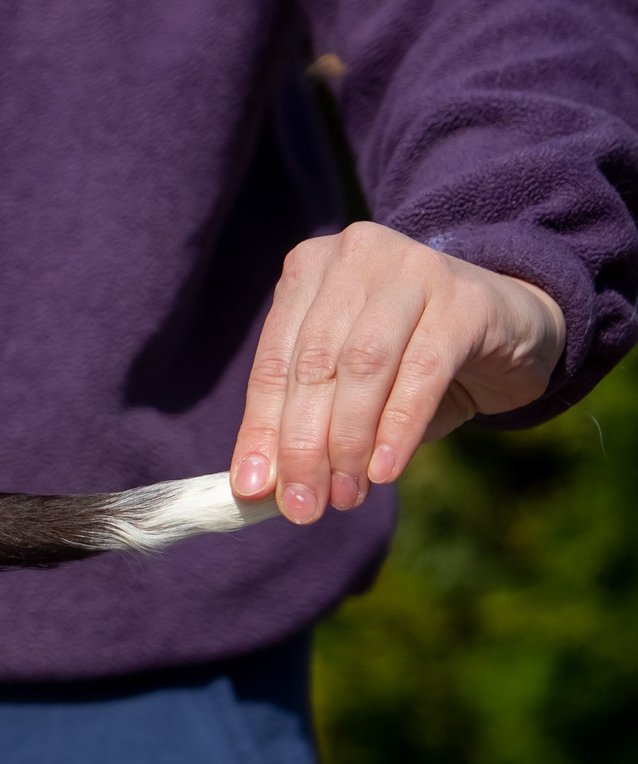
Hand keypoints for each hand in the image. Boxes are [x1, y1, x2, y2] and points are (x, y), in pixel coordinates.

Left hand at [231, 221, 563, 523]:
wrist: (512, 328)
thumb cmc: (410, 360)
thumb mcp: (348, 386)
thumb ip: (303, 424)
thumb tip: (259, 489)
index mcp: (308, 269)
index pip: (273, 363)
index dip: (261, 431)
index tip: (250, 490)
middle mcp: (355, 257)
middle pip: (314, 365)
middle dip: (303, 445)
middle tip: (302, 507)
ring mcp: (413, 268)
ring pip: (363, 367)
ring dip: (348, 442)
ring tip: (343, 496)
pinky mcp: (465, 298)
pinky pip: (422, 372)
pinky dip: (398, 428)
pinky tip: (385, 471)